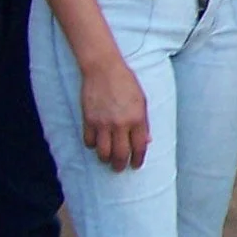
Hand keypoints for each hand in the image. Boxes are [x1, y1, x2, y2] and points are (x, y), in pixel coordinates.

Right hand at [78, 55, 150, 171]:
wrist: (103, 68)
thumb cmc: (126, 82)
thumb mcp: (142, 101)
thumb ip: (144, 122)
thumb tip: (147, 141)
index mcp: (137, 119)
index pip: (139, 147)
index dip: (138, 159)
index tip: (136, 165)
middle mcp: (121, 124)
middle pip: (120, 154)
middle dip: (120, 165)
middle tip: (119, 168)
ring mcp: (103, 123)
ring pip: (103, 153)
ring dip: (105, 159)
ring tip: (107, 159)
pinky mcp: (89, 120)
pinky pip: (89, 142)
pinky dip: (92, 146)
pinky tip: (96, 144)